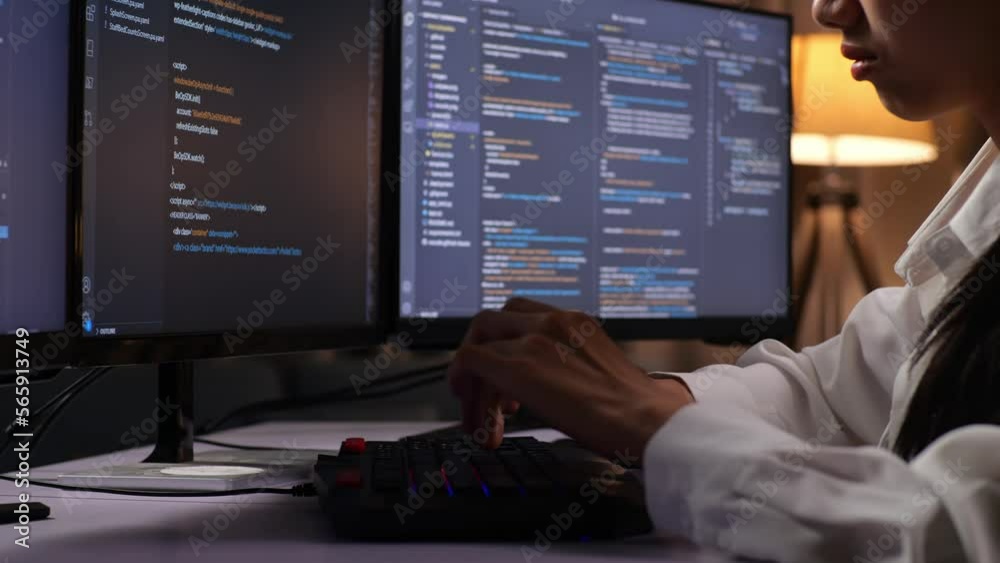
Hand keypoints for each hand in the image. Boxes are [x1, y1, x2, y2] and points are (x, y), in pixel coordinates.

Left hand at [447, 298, 694, 458]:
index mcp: (576, 322)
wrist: (647, 421)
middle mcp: (554, 321)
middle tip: (489, 399)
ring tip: (484, 424)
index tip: (506, 384)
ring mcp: (535, 338)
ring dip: (475, 385)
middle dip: (483, 358)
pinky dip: (462, 383)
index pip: (522, 316)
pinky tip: (475, 415)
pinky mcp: (520, 364)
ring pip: (479, 342)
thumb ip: (574, 368)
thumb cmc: (636, 411)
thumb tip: (557, 391)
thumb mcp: (603, 373)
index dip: (505, 346)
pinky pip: (469, 360)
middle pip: (494, 322)